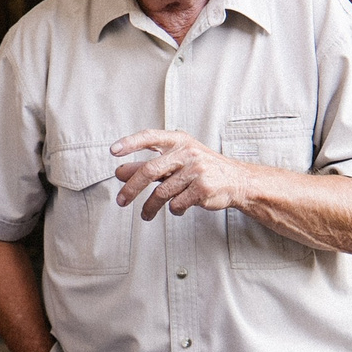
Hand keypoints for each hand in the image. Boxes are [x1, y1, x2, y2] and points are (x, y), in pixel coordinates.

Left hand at [111, 129, 255, 220]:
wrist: (237, 180)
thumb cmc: (202, 169)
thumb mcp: (176, 162)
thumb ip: (149, 166)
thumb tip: (120, 172)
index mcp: (179, 140)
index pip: (150, 137)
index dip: (130, 143)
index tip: (113, 151)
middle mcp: (187, 152)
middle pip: (150, 170)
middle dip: (132, 188)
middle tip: (121, 201)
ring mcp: (196, 170)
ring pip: (162, 192)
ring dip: (150, 207)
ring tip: (145, 214)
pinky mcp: (203, 188)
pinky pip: (177, 204)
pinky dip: (174, 210)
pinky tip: (178, 208)